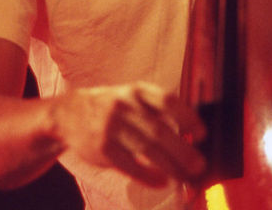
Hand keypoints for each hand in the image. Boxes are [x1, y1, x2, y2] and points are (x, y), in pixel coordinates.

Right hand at [55, 81, 205, 186]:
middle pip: (159, 129)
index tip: (202, 133)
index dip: (187, 116)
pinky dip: (148, 175)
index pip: (167, 100)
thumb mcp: (131, 97)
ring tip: (185, 176)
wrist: (69, 114)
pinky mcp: (102, 148)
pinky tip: (162, 182)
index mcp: (136, 90)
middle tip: (199, 164)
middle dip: (182, 149)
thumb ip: (156, 111)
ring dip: (170, 165)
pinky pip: (129, 165)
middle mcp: (124, 105)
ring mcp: (111, 126)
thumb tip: (190, 133)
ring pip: (146, 148)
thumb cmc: (111, 106)